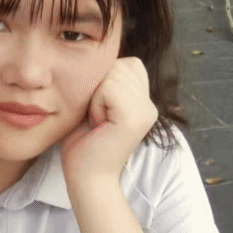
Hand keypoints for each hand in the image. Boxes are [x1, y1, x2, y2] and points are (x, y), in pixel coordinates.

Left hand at [59, 57, 157, 189]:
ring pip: (113, 74)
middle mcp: (150, 105)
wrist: (86, 179)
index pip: (126, 63)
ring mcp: (146, 111)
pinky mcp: (136, 117)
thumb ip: (103, 82)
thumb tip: (97, 53)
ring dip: (95, 96)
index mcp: (142, 101)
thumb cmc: (82, 144)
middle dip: (98, 87)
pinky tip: (98, 124)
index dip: (102, 81)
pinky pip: (108, 87)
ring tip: (97, 121)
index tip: (97, 111)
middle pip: (119, 64)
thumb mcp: (94, 105)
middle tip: (96, 117)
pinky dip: (96, 103)